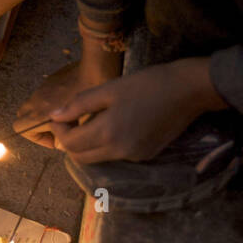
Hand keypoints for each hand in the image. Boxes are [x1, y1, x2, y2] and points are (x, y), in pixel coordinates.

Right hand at [16, 60, 113, 148]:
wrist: (96, 68)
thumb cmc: (92, 98)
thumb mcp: (84, 125)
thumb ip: (69, 138)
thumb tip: (63, 142)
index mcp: (42, 114)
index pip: (20, 129)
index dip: (37, 138)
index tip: (56, 138)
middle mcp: (37, 102)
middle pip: (21, 117)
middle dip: (35, 126)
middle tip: (57, 129)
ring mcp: (42, 89)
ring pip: (31, 106)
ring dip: (42, 113)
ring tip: (65, 116)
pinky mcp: (50, 80)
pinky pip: (42, 95)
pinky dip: (50, 102)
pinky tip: (70, 101)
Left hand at [48, 58, 224, 163]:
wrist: (189, 90)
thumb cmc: (148, 84)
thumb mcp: (109, 89)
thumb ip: (79, 104)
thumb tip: (53, 116)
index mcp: (109, 133)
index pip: (69, 144)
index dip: (59, 130)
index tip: (60, 115)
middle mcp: (120, 151)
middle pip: (80, 157)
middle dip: (70, 140)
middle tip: (71, 120)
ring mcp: (134, 157)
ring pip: (97, 158)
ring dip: (87, 144)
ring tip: (92, 120)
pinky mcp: (145, 156)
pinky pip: (115, 156)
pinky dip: (105, 145)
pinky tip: (112, 125)